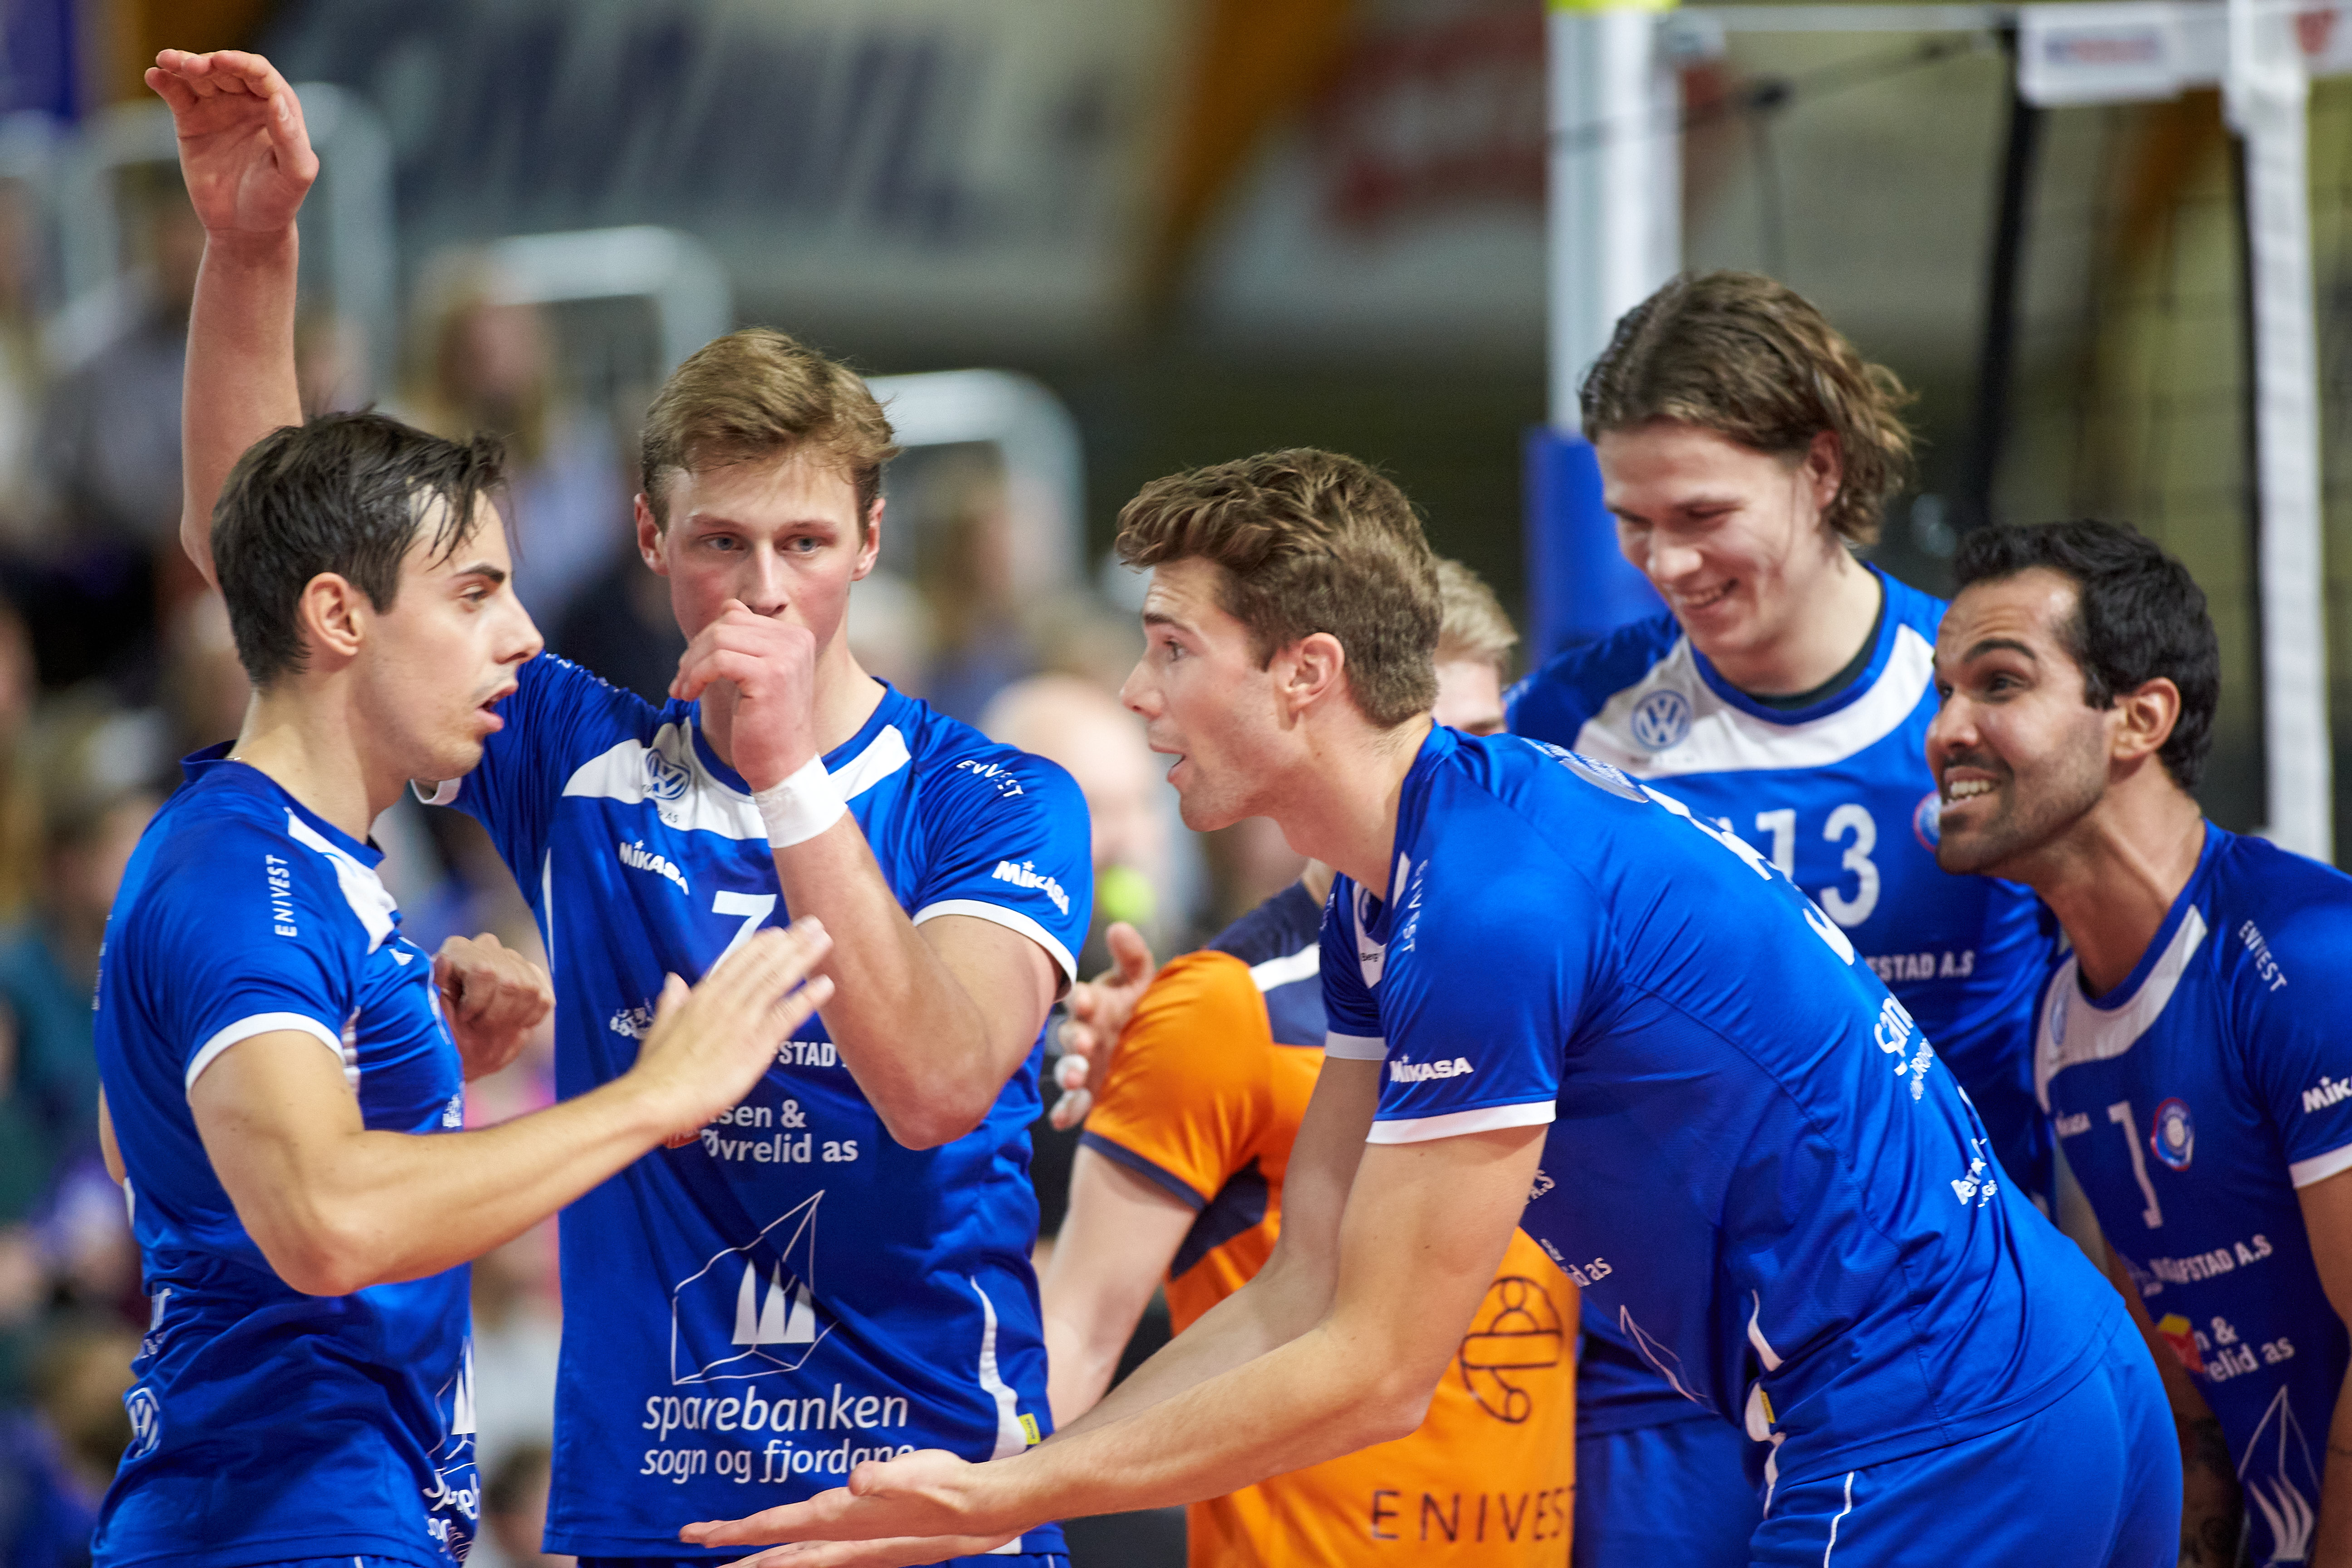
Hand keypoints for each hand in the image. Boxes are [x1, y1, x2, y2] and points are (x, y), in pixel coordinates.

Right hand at [145, 50, 317, 238]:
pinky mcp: (191, 120)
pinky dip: (165, 81)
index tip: (221, 60)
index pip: (259, 73)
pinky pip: (177, 94)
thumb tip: (277, 100)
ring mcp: (218, 107)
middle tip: (191, 67)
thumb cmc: (277, 201)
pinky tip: (154, 75)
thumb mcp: (294, 174)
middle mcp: (247, 100)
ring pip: (198, 76)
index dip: (240, 63)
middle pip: (225, 69)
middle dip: (208, 62)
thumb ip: (290, 139)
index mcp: (278, 107)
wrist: (244, 227)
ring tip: (167, 61)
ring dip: (182, 64)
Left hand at [434, 933, 553, 1081]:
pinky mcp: (534, 977)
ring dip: (511, 1018)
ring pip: (529, 990)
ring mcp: (513, 960)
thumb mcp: (429, 1015)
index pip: (483, 970)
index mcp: (457, 951)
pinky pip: (543, 999)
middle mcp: (486, 947)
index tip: (464, 1017)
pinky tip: (509, 1023)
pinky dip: (528, 1019)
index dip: (477, 1002)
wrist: (461, 1052)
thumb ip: (434, 986)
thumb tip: (444, 960)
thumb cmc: (441, 1034)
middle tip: (479, 1026)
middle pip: (510, 982)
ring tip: (492, 1026)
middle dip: (496, 1015)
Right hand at [631, 920, 832, 1142]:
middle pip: (763, 965)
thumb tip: (673, 979)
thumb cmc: (656, 1069)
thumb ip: (672, 1001)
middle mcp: (725, 1001)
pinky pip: (786, 1016)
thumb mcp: (660, 1026)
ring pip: (777, 981)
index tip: (779, 932)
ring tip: (824, 940)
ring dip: (802, 958)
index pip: (735, 962)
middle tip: (814, 924)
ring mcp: (742, 1020)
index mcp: (702, 997)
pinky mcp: (756, 1044)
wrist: (659, 1097)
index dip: (759, 945)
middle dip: (790, 943)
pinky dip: (807, 999)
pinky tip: (825, 985)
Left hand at [670, 599, 818, 791]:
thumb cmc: (765, 725)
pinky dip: (696, 676)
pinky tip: (690, 695)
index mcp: (795, 636)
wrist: (783, 765)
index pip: (736, 614)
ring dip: (691, 665)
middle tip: (682, 681)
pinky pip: (718, 660)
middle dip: (694, 651)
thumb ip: (747, 640)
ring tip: (684, 690)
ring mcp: (785, 655)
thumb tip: (725, 606)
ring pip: (718, 638)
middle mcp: (795, 639)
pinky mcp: (770, 675)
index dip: (706, 638)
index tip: (693, 668)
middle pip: (725, 623)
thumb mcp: (758, 673)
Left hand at [680, 1449, 1020, 1566]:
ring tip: (730, 1560)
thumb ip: (883, 1476)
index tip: (697, 1537)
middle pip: (776, 1552)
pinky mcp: (866, 1542)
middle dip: (736, 1554)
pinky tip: (787, 1554)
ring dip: (760, 1558)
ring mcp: (853, 1544)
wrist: (978, 1512)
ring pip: (794, 1556)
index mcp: (840, 1521)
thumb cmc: (943, 1488)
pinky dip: (790, 1555)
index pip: (776, 1529)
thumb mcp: (916, 1474)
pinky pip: (814, 1554)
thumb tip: (855, 1479)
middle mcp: (840, 1538)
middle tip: (694, 1545)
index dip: (736, 1533)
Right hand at [1048, 922, 1155, 1129]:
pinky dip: (1066, 1111)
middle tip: (1084, 1044)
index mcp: (1095, 1005)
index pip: (1081, 998)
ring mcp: (1084, 1066)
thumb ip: (1133, 957)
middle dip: (1074, 1040)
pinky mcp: (1088, 1095)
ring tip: (1076, 1080)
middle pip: (1070, 1035)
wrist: (1160, 1052)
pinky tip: (1063, 1120)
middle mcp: (1084, 1035)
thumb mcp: (1145, 983)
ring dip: (1068, 1074)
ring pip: (1067, 1070)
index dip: (1083, 999)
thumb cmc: (1144, 1009)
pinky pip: (1071, 1105)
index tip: (1089, 1001)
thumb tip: (1118, 928)